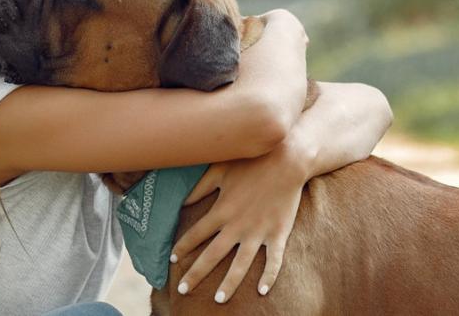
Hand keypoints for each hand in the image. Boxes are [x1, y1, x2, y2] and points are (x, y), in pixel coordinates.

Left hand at [171, 138, 310, 302]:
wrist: (287, 159)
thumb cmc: (250, 161)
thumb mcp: (219, 170)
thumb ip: (199, 187)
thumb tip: (181, 202)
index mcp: (221, 210)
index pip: (195, 234)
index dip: (182, 248)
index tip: (172, 260)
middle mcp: (237, 226)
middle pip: (212, 255)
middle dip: (196, 274)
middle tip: (183, 291)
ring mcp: (258, 232)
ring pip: (240, 265)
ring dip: (229, 284)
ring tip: (219, 300)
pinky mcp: (278, 234)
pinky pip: (273, 261)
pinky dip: (269, 277)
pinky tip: (263, 292)